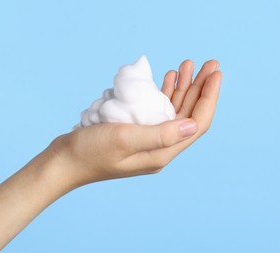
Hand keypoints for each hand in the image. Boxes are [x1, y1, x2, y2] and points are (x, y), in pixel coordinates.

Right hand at [49, 59, 221, 189]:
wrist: (64, 161)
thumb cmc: (90, 151)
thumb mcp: (126, 139)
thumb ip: (161, 133)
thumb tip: (194, 125)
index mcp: (162, 152)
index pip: (196, 123)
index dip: (209, 98)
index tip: (215, 73)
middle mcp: (159, 147)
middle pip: (189, 115)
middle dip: (200, 88)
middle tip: (209, 64)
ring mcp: (148, 140)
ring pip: (174, 111)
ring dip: (183, 88)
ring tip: (188, 65)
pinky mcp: (136, 132)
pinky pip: (157, 110)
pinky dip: (163, 93)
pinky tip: (167, 79)